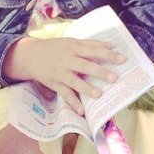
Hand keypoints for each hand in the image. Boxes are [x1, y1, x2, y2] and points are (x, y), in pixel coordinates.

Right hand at [4, 37, 125, 114]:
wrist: (30, 55)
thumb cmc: (55, 48)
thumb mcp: (71, 42)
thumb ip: (91, 43)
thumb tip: (110, 45)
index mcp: (74, 48)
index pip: (94, 50)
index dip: (108, 55)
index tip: (122, 59)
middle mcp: (68, 60)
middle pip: (85, 65)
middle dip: (99, 72)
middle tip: (114, 78)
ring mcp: (60, 72)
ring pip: (74, 81)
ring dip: (86, 88)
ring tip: (99, 94)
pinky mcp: (54, 83)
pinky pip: (64, 93)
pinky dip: (72, 102)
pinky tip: (81, 111)